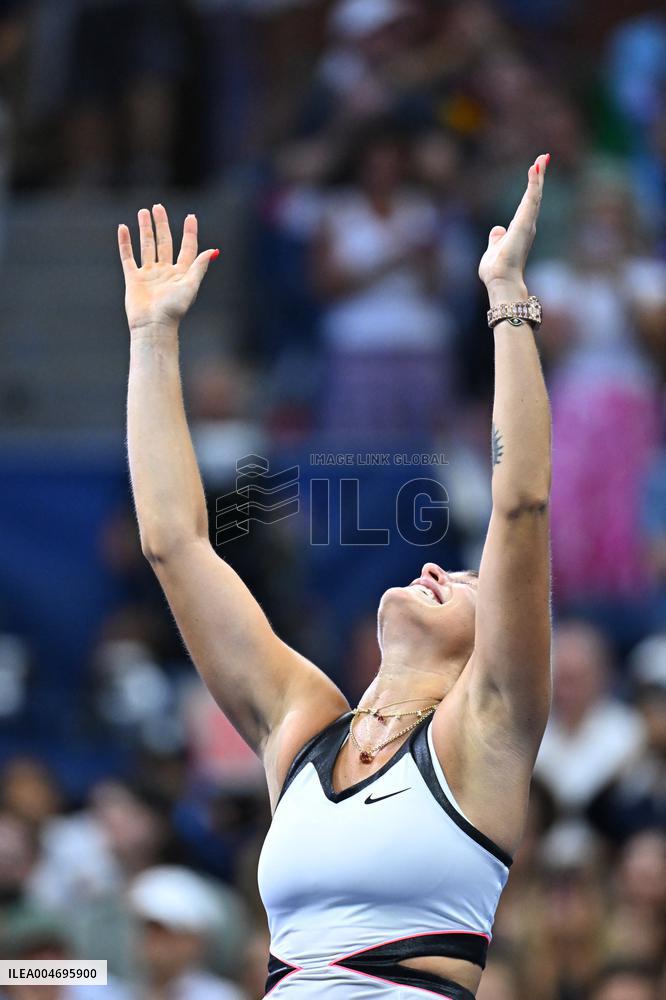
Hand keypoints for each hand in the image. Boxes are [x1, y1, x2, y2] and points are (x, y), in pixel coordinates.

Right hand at [118, 205, 217, 332]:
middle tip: (158, 207)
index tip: (191, 217)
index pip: (187, 248)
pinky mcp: (133, 278)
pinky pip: (128, 256)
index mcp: (181, 273)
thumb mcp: (191, 286)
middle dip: (162, 224)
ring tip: (143, 212)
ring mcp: (149, 274)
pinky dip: (125, 242)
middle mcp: (165, 272)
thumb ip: (199, 267)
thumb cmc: (174, 310)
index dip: (190, 233)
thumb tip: (213, 250)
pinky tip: (123, 228)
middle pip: (164, 242)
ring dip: (145, 229)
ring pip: (147, 246)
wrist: (153, 325)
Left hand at [478, 153, 548, 304]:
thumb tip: (497, 230)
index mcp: (519, 230)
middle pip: (534, 196)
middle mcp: (527, 225)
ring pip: (535, 194)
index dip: (532, 188)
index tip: (535, 170)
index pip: (527, 204)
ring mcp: (527, 223)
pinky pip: (531, 198)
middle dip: (539, 176)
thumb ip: (496, 238)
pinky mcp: (524, 223)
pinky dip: (534, 183)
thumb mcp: (494, 249)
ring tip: (542, 158)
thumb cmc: (497, 271)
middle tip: (544, 157)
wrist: (500, 281)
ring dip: (538, 175)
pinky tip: (535, 168)